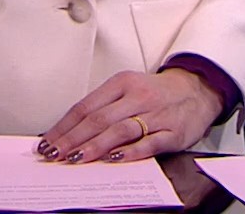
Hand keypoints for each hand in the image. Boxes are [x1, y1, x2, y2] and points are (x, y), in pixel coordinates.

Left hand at [38, 69, 219, 164]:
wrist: (197, 90)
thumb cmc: (155, 93)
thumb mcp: (127, 90)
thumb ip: (103, 108)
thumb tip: (69, 133)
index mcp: (121, 83)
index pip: (86, 106)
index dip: (64, 126)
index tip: (47, 142)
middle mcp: (137, 96)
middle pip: (99, 118)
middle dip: (73, 139)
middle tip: (55, 154)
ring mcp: (156, 114)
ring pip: (120, 130)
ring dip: (95, 146)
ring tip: (76, 159)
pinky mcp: (173, 132)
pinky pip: (149, 143)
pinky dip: (130, 152)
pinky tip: (114, 160)